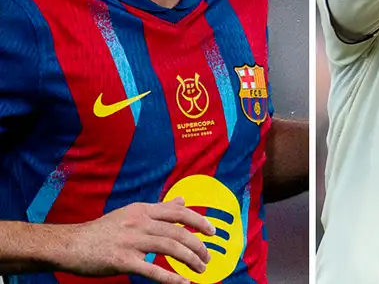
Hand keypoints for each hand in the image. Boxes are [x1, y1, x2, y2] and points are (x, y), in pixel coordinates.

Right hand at [60, 198, 214, 283]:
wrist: (69, 244)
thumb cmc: (102, 230)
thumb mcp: (132, 213)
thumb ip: (159, 209)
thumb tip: (183, 200)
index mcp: (142, 210)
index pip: (178, 213)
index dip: (199, 222)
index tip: (212, 232)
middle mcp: (139, 223)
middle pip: (178, 233)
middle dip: (198, 246)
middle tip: (208, 258)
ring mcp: (130, 242)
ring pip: (170, 249)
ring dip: (190, 260)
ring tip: (200, 269)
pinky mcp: (121, 261)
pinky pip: (152, 270)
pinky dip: (171, 278)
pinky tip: (183, 283)